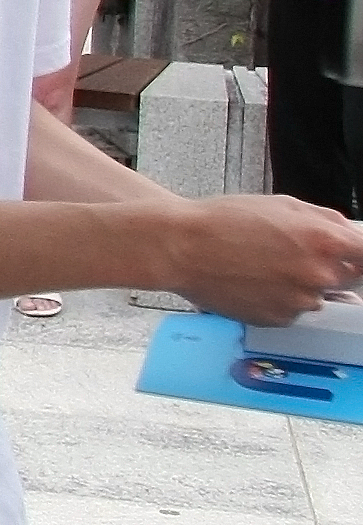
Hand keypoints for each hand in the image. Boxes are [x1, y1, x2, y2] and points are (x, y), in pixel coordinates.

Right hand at [164, 195, 362, 326]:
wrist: (180, 247)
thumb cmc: (223, 220)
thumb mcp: (281, 204)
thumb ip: (326, 220)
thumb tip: (351, 235)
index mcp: (325, 241)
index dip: (359, 255)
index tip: (353, 256)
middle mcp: (319, 276)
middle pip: (348, 279)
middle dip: (330, 268)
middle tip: (293, 255)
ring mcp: (300, 302)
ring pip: (318, 296)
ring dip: (301, 285)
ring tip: (263, 267)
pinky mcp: (279, 320)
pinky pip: (293, 311)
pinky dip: (280, 299)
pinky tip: (253, 281)